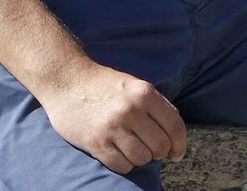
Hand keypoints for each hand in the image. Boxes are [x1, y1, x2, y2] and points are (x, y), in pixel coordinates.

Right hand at [37, 61, 187, 173]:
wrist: (67, 81)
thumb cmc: (105, 85)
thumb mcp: (135, 86)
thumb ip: (157, 105)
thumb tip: (175, 132)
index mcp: (145, 94)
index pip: (174, 126)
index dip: (180, 144)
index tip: (177, 154)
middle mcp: (131, 110)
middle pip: (160, 145)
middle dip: (159, 153)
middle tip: (152, 151)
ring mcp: (112, 127)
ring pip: (142, 158)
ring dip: (141, 159)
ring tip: (133, 150)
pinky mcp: (95, 142)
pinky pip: (121, 166)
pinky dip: (124, 164)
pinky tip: (120, 154)